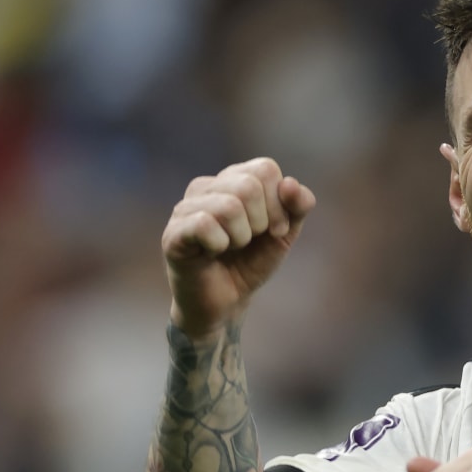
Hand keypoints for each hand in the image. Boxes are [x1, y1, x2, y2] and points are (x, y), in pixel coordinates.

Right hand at [162, 157, 316, 338]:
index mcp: (232, 179)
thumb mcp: (284, 233)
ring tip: (230, 248)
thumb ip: (298, 206)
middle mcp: (205, 186)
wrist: (227, 302)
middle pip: (248, 186)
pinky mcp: (173, 233)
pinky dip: (220, 245)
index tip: (275, 229)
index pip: (265, 169)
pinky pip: (205, 225)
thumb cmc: (251, 262)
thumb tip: (290, 183)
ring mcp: (185, 208)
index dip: (279, 204)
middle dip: (261, 222)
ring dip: (241, 237)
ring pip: (229, 206)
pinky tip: (212, 253)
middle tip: (250, 241)